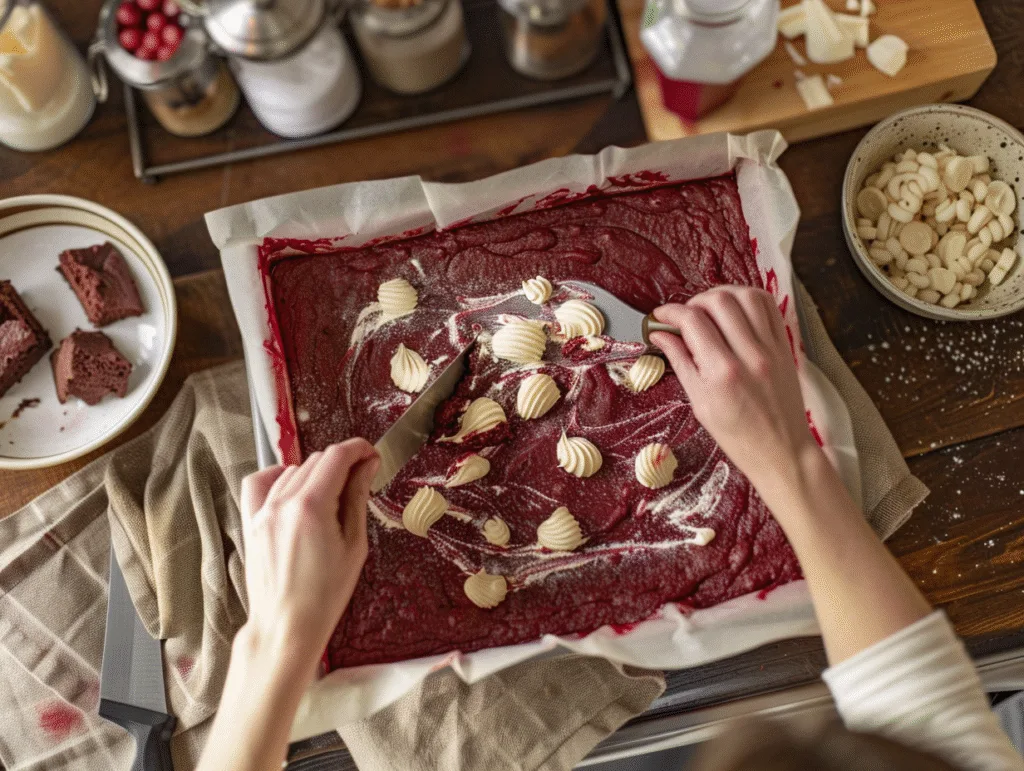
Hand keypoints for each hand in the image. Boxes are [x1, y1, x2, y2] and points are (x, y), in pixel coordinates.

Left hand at [239, 439, 378, 669]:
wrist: (286, 625)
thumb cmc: (325, 594)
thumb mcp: (354, 545)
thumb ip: (357, 498)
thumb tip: (366, 466)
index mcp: (312, 506)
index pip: (337, 456)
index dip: (358, 449)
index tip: (371, 455)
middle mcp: (283, 502)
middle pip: (316, 460)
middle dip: (341, 462)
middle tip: (359, 479)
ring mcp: (263, 511)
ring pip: (293, 470)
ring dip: (316, 473)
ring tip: (332, 496)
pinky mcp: (251, 522)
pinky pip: (260, 482)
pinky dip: (278, 477)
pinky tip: (293, 488)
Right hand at [650, 286, 819, 495]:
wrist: (781, 450)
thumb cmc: (737, 436)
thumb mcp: (699, 403)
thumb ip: (680, 362)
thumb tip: (660, 336)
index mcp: (722, 372)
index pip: (693, 321)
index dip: (670, 312)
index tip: (661, 316)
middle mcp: (749, 354)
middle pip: (719, 301)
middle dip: (695, 301)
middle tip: (685, 316)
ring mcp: (771, 348)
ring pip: (746, 296)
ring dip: (722, 295)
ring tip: (710, 310)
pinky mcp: (785, 346)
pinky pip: (769, 306)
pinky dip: (748, 299)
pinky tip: (735, 310)